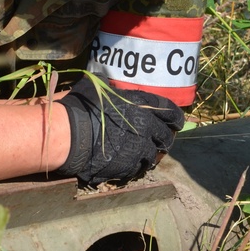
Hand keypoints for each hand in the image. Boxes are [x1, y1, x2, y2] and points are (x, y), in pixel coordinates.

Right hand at [56, 78, 184, 183]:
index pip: (170, 110)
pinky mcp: (130, 164)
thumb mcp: (97, 88)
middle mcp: (146, 126)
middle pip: (166, 136)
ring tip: (144, 155)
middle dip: (164, 139)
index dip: (175, 118)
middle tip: (161, 141)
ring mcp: (139, 147)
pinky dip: (136, 166)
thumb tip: (108, 83)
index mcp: (142, 104)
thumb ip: (110, 88)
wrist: (72, 134)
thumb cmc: (82, 106)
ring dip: (150, 154)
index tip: (176, 123)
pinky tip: (130, 164)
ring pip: (154, 154)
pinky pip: (139, 167)